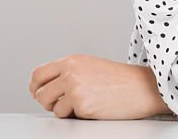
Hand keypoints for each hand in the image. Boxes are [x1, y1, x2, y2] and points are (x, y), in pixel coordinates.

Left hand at [28, 54, 171, 119]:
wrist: (142, 87)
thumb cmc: (120, 79)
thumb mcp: (90, 66)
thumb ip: (68, 72)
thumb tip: (47, 87)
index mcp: (72, 61)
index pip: (39, 74)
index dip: (35, 87)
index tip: (37, 93)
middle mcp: (71, 72)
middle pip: (40, 92)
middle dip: (48, 102)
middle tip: (59, 104)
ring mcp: (75, 88)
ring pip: (52, 106)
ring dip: (63, 110)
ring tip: (82, 105)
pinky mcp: (82, 105)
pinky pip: (67, 116)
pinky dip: (77, 116)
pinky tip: (92, 108)